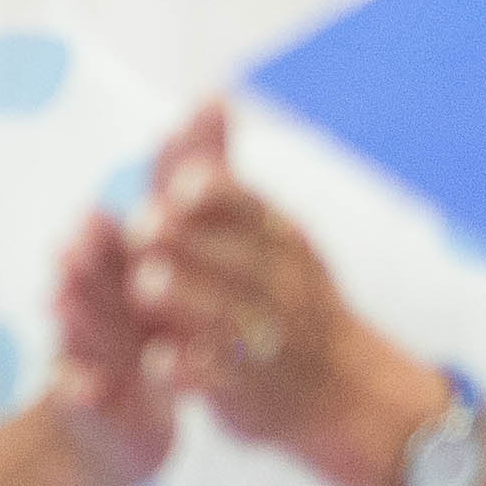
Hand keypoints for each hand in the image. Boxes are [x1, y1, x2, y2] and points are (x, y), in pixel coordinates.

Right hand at [40, 205, 177, 485]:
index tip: (95, 212)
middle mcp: (94, 326)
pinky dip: (80, 392)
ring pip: (77, 338)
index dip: (98, 236)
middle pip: (86, 290)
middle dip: (78, 267)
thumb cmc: (134, 357)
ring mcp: (86, 367)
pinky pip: (82, 400)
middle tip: (69, 241)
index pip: (105, 257)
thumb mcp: (148, 305)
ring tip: (59, 299)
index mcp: (114, 297)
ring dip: (70, 318)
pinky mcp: (90, 413)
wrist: (104, 438)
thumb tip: (181, 162)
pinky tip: (85, 387)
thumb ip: (161, 246)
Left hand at [129, 104, 419, 485]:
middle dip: (191, 241)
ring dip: (188, 298)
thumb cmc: (289, 292)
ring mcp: (270, 341)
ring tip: (144, 282)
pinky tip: (157, 361)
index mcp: (283, 240)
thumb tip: (209, 94)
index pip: (253, 209)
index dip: (217, 195)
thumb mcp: (268, 230)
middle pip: (238, 259)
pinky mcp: (251, 390)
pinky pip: (222, 379)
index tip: (180, 182)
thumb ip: (222, 171)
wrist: (344, 389)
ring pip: (229, 317)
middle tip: (141, 225)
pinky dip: (191, 371)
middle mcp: (282, 286)